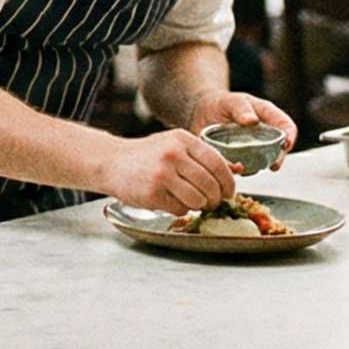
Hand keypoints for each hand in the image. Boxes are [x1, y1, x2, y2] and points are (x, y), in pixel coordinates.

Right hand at [99, 128, 238, 213]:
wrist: (112, 162)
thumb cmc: (147, 156)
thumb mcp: (175, 146)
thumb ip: (203, 156)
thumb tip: (236, 169)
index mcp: (183, 139)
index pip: (217, 163)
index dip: (228, 182)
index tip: (229, 192)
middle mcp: (173, 154)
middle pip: (210, 184)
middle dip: (215, 198)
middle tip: (212, 202)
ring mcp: (162, 173)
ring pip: (198, 199)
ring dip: (198, 205)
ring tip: (191, 202)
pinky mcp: (152, 192)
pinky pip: (180, 208)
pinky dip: (181, 209)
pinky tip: (172, 201)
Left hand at [188, 92, 297, 168]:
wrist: (202, 113)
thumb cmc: (222, 103)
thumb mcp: (231, 101)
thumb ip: (241, 108)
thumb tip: (252, 120)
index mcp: (266, 115)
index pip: (285, 124)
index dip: (290, 135)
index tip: (287, 144)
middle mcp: (263, 134)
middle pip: (279, 148)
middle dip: (279, 158)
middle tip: (274, 165)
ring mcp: (253, 148)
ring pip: (263, 161)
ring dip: (259, 167)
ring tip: (245, 168)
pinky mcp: (240, 158)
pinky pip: (244, 168)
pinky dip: (239, 170)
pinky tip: (233, 168)